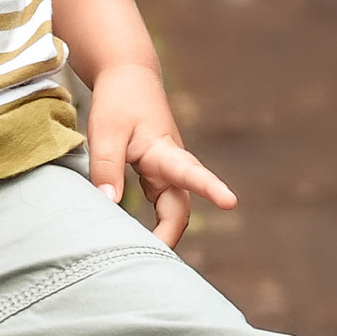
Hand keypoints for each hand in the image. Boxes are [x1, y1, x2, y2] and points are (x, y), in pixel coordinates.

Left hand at [85, 67, 238, 248]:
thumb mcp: (105, 130)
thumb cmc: (119, 101)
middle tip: (152, 259)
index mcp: (164, 150)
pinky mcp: (155, 174)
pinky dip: (153, 222)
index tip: (230, 201)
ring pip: (172, 209)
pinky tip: (136, 237)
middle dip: (171, 234)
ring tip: (141, 257)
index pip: (191, 173)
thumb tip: (108, 205)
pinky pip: (160, 204)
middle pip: (180, 207)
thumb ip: (106, 167)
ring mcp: (165, 170)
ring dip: (163, 232)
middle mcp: (171, 164)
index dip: (211, 188)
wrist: (128, 76)